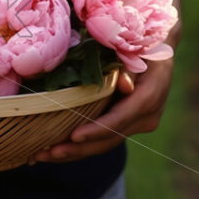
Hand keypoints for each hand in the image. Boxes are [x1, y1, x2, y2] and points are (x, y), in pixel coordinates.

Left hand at [32, 58, 173, 162]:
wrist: (157, 47)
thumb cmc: (141, 42)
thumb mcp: (137, 48)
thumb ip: (130, 67)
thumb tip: (125, 86)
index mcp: (149, 96)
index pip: (120, 119)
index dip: (96, 130)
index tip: (73, 137)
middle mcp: (146, 117)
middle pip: (109, 139)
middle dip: (77, 149)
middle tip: (45, 153)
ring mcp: (137, 124)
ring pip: (104, 144)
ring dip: (73, 152)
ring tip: (41, 156)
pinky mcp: (126, 126)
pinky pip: (102, 140)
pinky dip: (78, 146)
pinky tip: (53, 150)